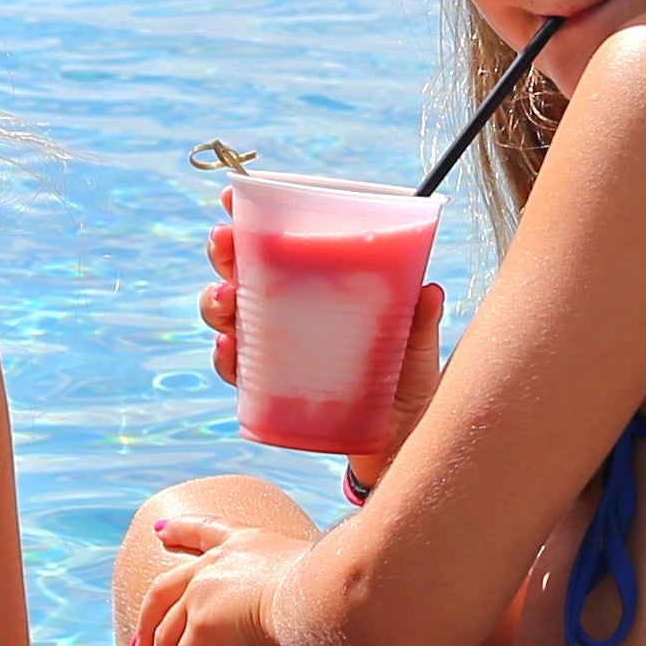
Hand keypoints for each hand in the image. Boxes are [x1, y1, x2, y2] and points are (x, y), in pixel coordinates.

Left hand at [132, 511, 313, 645]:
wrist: (328, 598)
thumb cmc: (338, 592)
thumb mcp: (315, 573)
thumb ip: (305, 583)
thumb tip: (324, 600)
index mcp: (245, 543)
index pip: (207, 530)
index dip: (181, 529)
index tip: (160, 530)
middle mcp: (215, 565)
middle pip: (164, 591)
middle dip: (149, 618)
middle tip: (138, 643)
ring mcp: (203, 596)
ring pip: (169, 640)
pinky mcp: (204, 630)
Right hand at [200, 222, 451, 491]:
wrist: (401, 452)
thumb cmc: (407, 390)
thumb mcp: (417, 351)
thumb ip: (420, 323)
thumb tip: (430, 290)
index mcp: (319, 292)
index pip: (279, 247)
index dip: (250, 218)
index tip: (232, 193)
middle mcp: (290, 318)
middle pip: (242, 275)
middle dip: (223, 255)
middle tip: (223, 243)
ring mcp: (277, 355)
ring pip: (229, 320)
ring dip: (215, 304)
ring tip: (225, 299)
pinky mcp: (271, 395)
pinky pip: (238, 373)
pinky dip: (226, 359)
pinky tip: (229, 349)